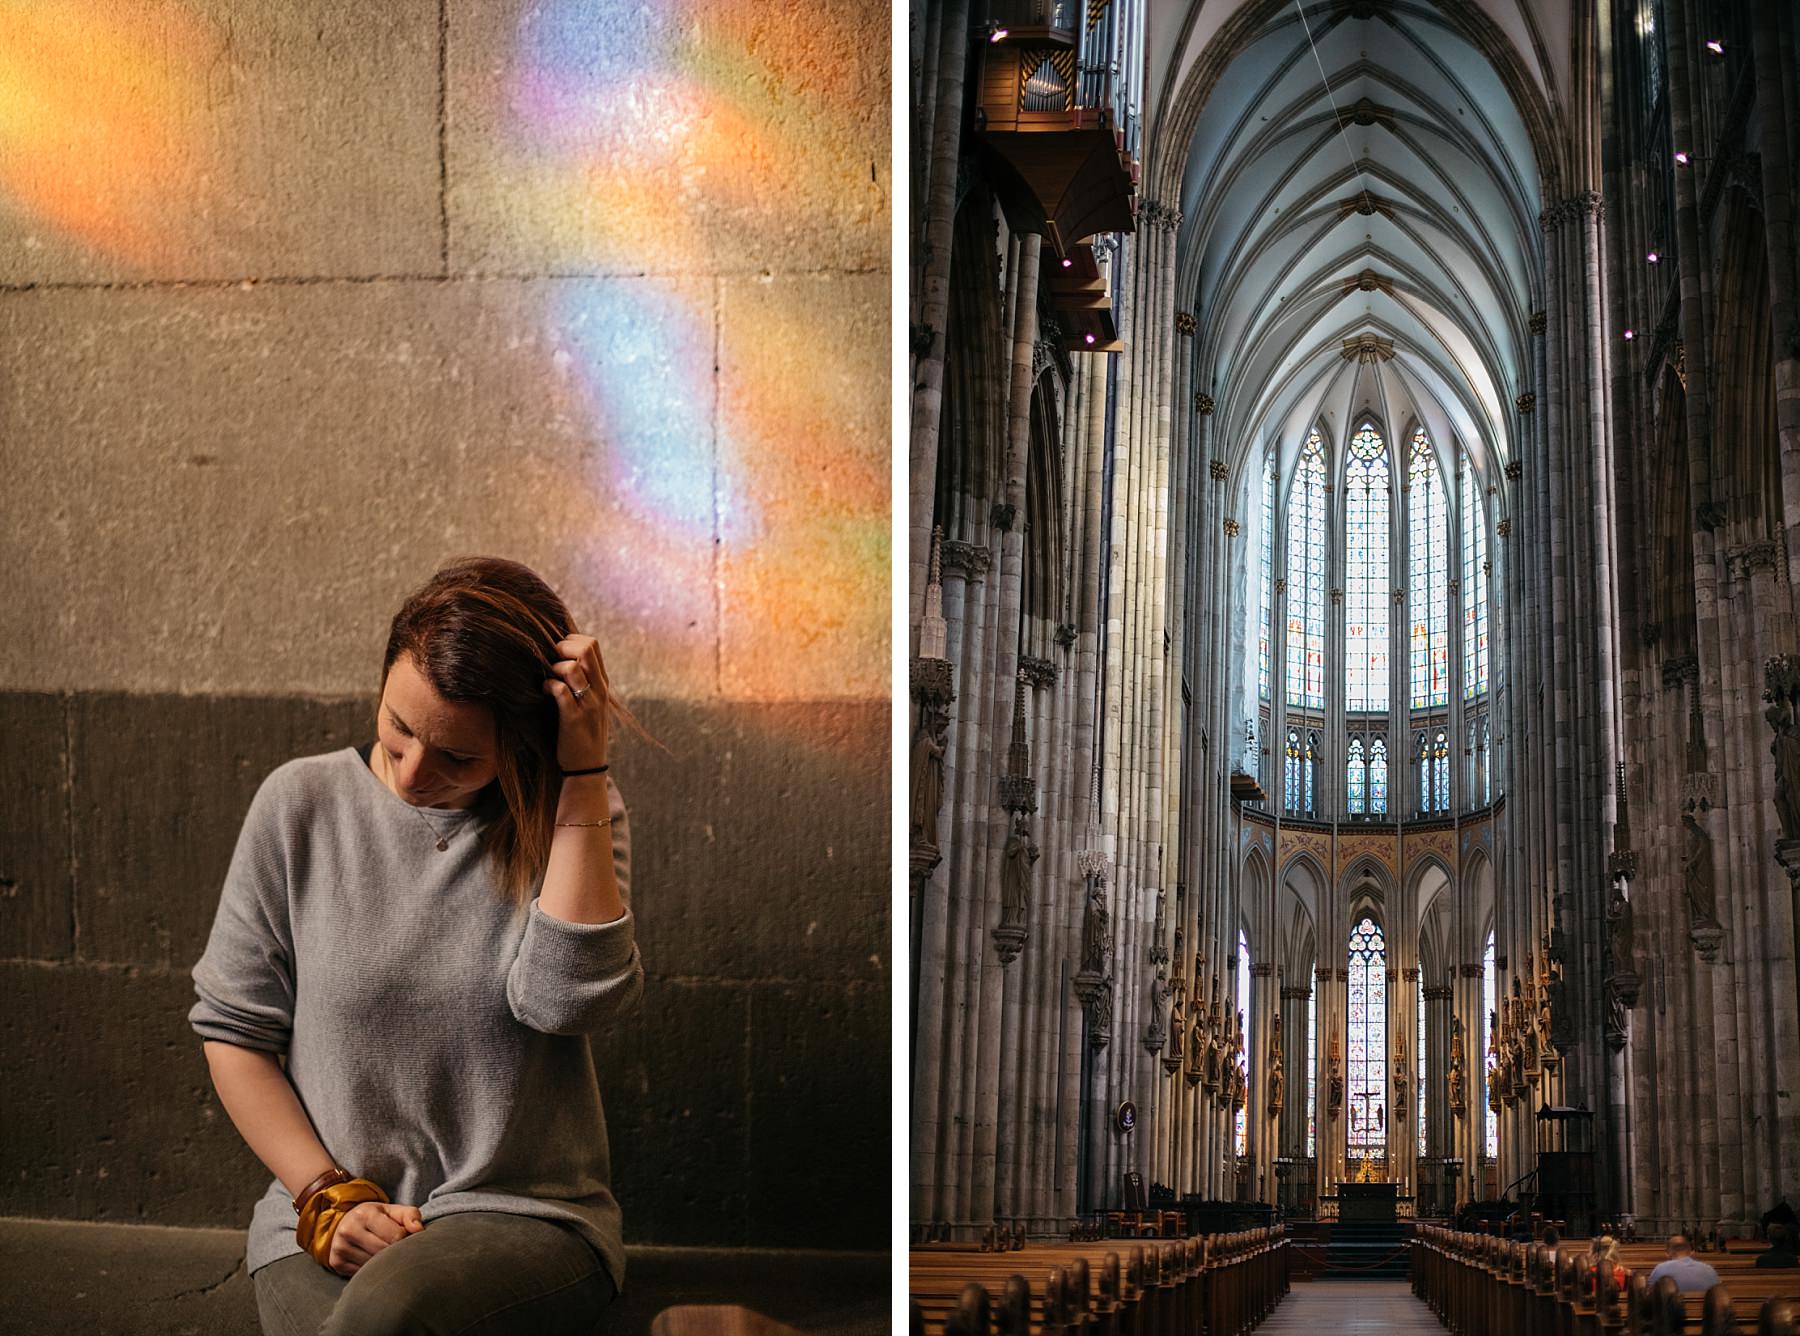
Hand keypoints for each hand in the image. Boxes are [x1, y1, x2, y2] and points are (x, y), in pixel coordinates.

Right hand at [327, 1201, 423, 1276]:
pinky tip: (375, 1264)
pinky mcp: (337, 1263)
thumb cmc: (375, 1217)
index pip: (395, 1235)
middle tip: (400, 1251)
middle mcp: (349, 1230)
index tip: (407, 1239)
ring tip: (388, 1256)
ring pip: (372, 1266)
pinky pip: (361, 1274)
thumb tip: (419, 1230)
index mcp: (365, 1214)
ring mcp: (340, 1248)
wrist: (344, 1223)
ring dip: (384, 1264)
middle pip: (384, 1252)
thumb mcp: (392, 1210)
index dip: (406, 1240)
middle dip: (396, 1253)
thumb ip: (410, 1216)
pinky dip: (372, 1271)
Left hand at [543, 634, 611, 770]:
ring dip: (553, 666)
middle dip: (562, 646)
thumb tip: (561, 659)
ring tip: (548, 677)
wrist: (588, 767)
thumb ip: (584, 681)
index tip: (557, 652)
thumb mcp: (591, 703)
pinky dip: (548, 685)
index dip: (571, 640)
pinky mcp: (573, 718)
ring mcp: (588, 704)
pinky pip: (560, 690)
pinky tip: (544, 691)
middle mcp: (599, 690)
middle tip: (550, 660)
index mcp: (603, 683)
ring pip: (572, 667)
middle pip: (585, 648)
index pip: (593, 644)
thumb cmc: (583, 732)